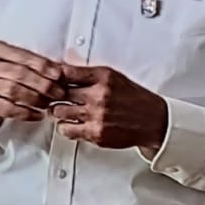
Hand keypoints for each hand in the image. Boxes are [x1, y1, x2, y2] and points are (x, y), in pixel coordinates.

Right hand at [0, 40, 67, 136]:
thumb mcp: (13, 67)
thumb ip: (34, 66)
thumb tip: (62, 70)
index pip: (23, 55)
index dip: (43, 65)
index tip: (58, 75)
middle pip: (20, 73)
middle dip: (43, 84)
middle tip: (58, 93)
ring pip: (13, 90)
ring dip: (35, 98)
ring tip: (48, 104)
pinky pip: (7, 108)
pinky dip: (26, 113)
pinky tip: (37, 115)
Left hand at [52, 65, 168, 152]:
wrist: (152, 120)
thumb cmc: (132, 97)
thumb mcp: (113, 77)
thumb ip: (88, 75)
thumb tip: (62, 71)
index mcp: (103, 77)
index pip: (65, 72)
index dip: (54, 76)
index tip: (51, 80)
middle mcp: (99, 95)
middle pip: (58, 92)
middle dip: (54, 95)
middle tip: (54, 97)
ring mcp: (97, 115)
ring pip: (59, 111)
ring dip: (58, 112)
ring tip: (62, 111)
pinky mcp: (96, 133)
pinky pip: (67, 130)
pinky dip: (65, 127)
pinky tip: (71, 124)